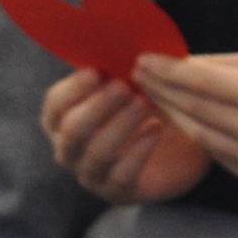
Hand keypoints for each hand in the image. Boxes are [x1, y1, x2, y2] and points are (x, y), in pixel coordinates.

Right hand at [42, 68, 205, 206]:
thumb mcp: (131, 83)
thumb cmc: (146, 106)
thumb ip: (115, 68)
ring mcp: (90, 174)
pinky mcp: (117, 192)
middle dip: (100, 106)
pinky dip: (139, 150)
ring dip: (121, 125)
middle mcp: (68, 149)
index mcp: (61, 120)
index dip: (74, 89)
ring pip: (97, 152)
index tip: (97, 72)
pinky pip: (121, 175)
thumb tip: (111, 45)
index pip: (55, 105)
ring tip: (144, 103)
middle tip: (126, 86)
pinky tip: (155, 129)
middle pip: (74, 129)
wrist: (181, 144)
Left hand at [130, 52, 237, 195]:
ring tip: (153, 97)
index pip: (202, 83)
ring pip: (203, 138)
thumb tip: (181, 63)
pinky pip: (221, 157)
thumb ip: (226, 65)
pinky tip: (185, 121)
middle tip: (138, 75)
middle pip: (196, 112)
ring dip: (174, 115)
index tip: (142, 60)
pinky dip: (200, 137)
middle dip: (163, 91)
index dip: (167, 71)